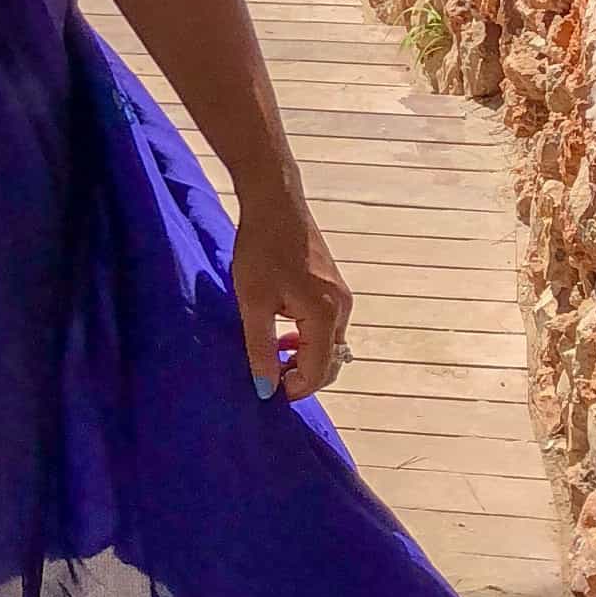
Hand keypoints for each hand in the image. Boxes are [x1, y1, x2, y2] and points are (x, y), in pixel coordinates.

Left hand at [231, 187, 348, 404]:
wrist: (275, 202)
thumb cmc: (261, 248)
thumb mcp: (253, 303)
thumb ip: (261, 349)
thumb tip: (265, 390)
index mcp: (324, 314)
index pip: (317, 371)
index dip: (294, 390)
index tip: (268, 394)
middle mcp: (342, 307)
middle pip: (330, 362)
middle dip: (303, 377)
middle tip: (270, 379)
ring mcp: (341, 296)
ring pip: (329, 344)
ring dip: (304, 358)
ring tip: (272, 356)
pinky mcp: (334, 286)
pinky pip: (327, 327)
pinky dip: (308, 339)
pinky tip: (282, 332)